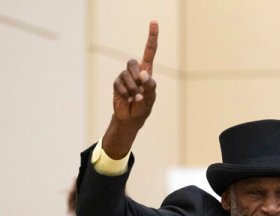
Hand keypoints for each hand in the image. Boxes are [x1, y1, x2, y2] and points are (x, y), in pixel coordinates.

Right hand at [103, 21, 158, 158]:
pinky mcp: (117, 84)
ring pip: (126, 74)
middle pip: (132, 62)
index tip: (154, 22)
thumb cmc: (144, 108)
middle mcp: (136, 72)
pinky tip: (128, 99)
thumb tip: (144, 74)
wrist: (130, 119)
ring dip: (132, 88)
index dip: (152, 37)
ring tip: (135, 98)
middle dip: (137, 76)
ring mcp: (125, 77)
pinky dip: (125, 94)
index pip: (149, 52)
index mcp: (147, 72)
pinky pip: (119, 84)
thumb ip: (150, 87)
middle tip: (140, 90)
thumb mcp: (151, 99)